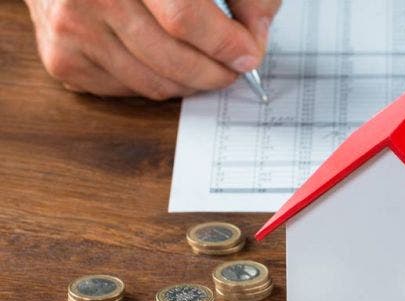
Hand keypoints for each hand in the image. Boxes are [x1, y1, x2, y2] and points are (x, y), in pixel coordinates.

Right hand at [24, 0, 281, 99]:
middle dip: (217, 71)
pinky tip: (160, 60)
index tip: (249, 53)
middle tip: (234, 66)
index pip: (184, 19)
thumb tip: (257, 32)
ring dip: (191, 82)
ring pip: (156, 84)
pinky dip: (156, 82)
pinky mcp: (62, 59)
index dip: (226, 43)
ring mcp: (73, 29)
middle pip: (174, 60)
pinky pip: (130, 91)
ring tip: (202, 63)